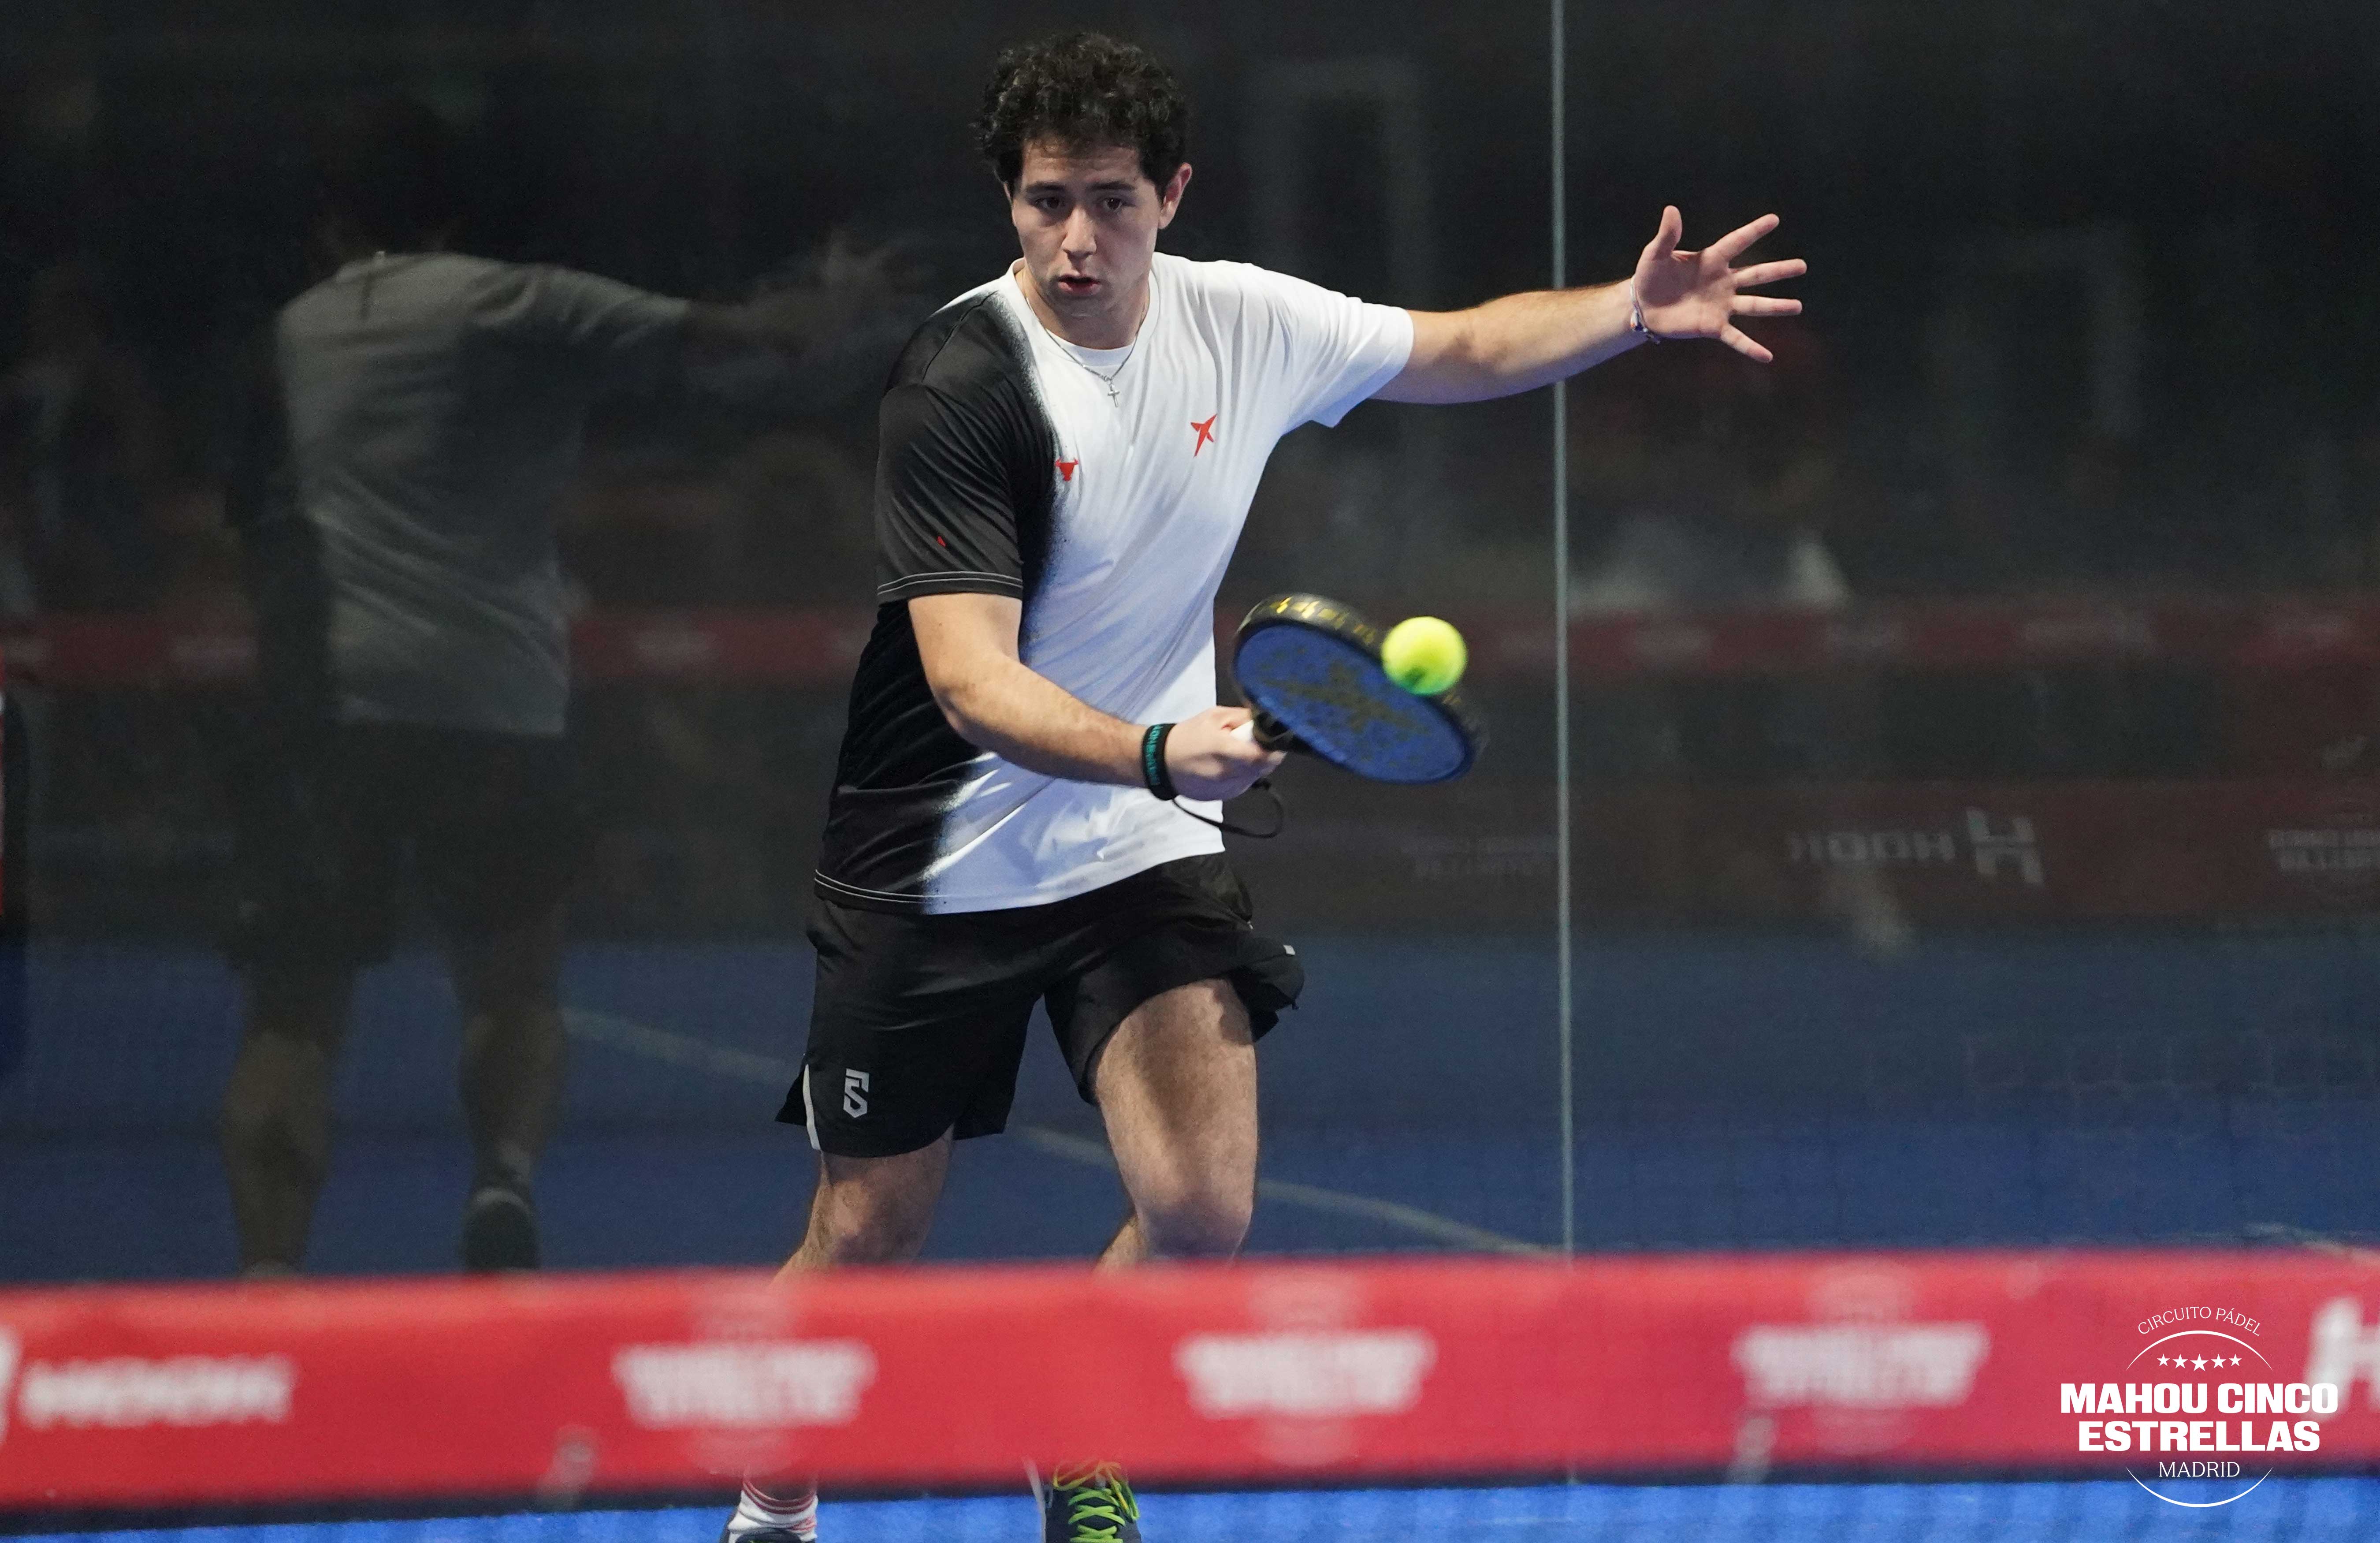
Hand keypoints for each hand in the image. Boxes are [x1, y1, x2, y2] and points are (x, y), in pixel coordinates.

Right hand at [1165, 706, 1285, 801]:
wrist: (1161, 762)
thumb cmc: (1188, 735)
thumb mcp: (1214, 716)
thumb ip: (1242, 717)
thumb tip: (1265, 720)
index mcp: (1224, 751)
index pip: (1263, 756)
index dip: (1275, 748)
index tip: (1275, 739)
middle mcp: (1228, 775)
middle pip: (1264, 768)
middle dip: (1266, 755)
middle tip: (1256, 743)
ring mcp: (1226, 790)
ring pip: (1255, 777)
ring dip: (1255, 765)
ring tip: (1239, 753)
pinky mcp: (1222, 798)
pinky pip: (1244, 785)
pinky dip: (1244, 775)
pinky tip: (1230, 766)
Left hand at [1631, 207, 1805, 362]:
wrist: (1641, 307)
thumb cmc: (1649, 276)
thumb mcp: (1655, 254)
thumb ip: (1667, 235)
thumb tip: (1671, 209)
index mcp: (1711, 260)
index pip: (1737, 242)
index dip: (1754, 231)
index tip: (1774, 220)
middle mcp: (1722, 282)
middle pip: (1756, 274)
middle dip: (1779, 270)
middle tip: (1803, 266)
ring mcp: (1720, 305)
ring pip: (1754, 305)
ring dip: (1776, 306)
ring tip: (1797, 306)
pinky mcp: (1712, 326)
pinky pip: (1735, 338)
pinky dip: (1750, 348)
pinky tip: (1767, 357)